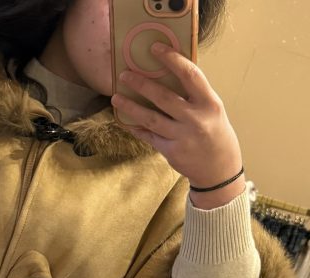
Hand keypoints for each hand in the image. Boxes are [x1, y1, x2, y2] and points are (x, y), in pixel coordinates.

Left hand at [110, 42, 245, 207]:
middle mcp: (195, 119)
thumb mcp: (212, 110)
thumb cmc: (215, 133)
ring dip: (131, 107)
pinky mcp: (171, 152)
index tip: (155, 48)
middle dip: (141, 84)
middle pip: (164, 97)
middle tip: (124, 75)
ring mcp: (182, 137)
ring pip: (151, 119)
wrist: (219, 170)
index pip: (189, 75)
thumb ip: (194, 95)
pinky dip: (137, 128)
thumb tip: (167, 75)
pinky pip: (149, 136)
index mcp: (209, 103)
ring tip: (116, 98)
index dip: (171, 60)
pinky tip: (125, 121)